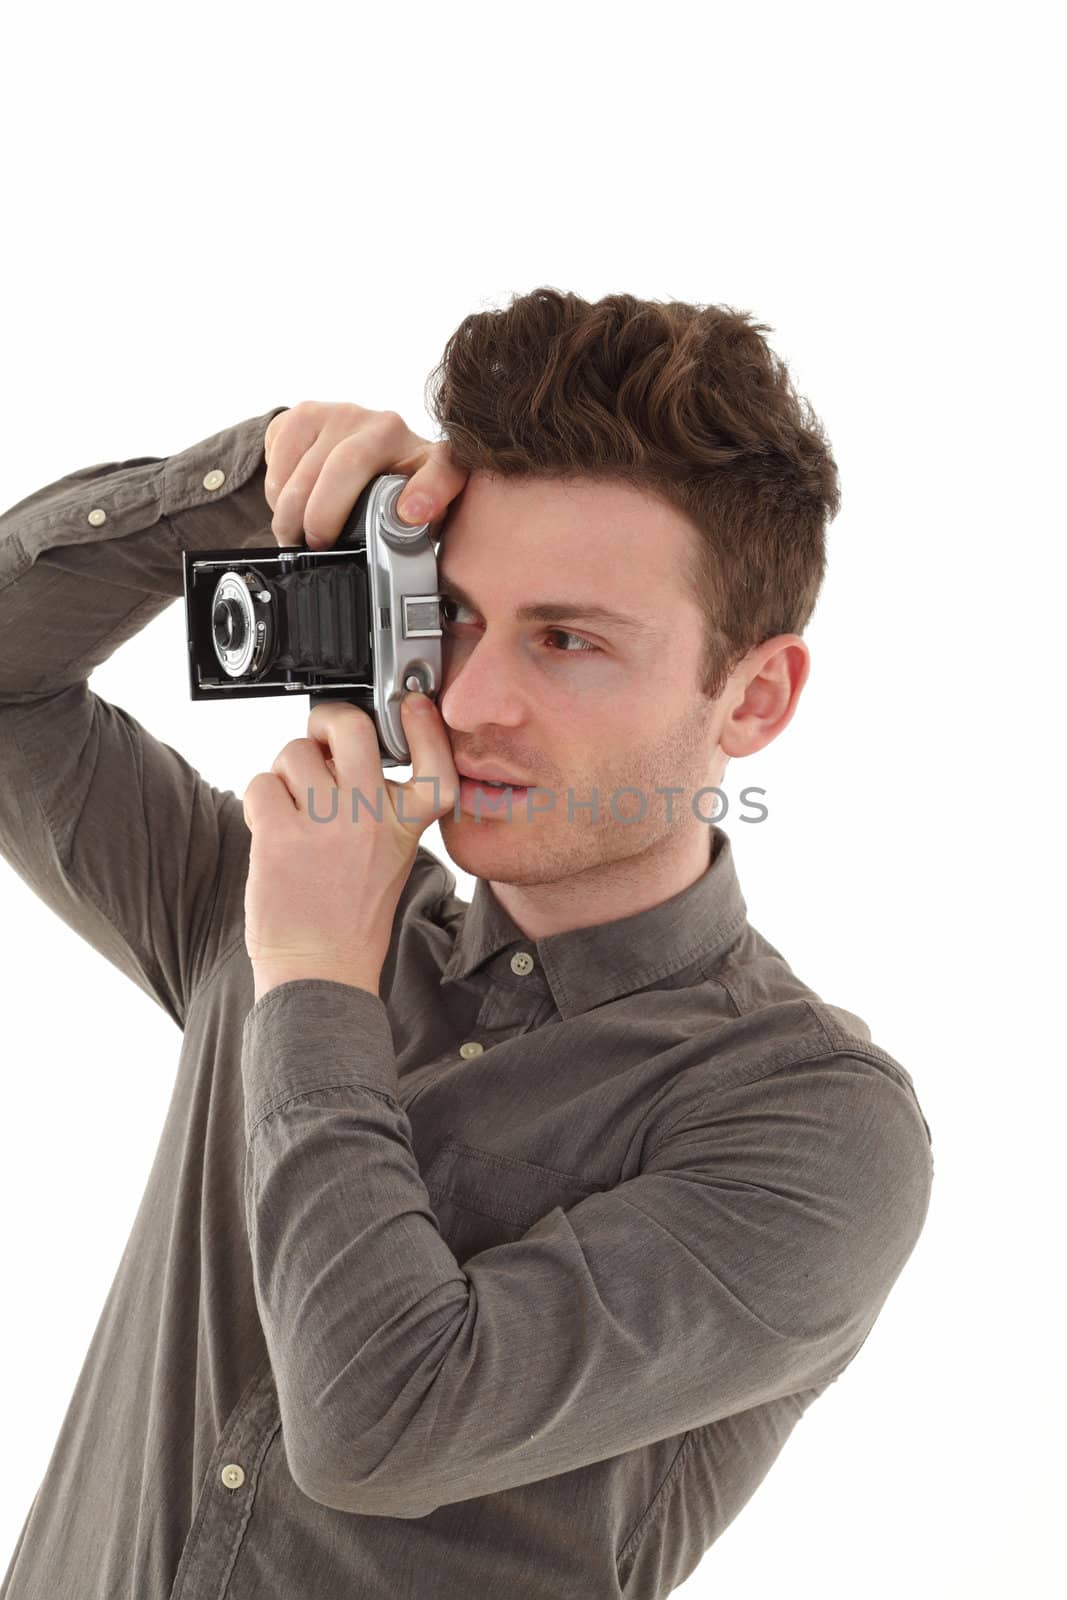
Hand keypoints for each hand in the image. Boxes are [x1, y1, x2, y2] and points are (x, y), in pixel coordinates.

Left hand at [242, 695, 458, 1001]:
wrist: (322, 968)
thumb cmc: (351, 915)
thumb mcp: (394, 855)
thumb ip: (383, 805)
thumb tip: (344, 751)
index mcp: (405, 824)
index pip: (433, 761)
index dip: (424, 725)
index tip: (411, 706)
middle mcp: (370, 817)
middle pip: (352, 728)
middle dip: (327, 721)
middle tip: (319, 738)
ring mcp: (326, 824)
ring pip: (295, 753)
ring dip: (286, 773)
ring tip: (293, 807)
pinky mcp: (281, 836)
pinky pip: (262, 783)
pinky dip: (260, 799)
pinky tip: (272, 825)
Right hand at [262, 400, 468, 547]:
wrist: (366, 457)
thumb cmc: (395, 497)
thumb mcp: (420, 522)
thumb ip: (421, 533)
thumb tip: (406, 537)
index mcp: (429, 459)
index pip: (440, 470)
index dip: (428, 491)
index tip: (411, 516)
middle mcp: (389, 427)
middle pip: (347, 465)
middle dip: (321, 515)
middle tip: (315, 545)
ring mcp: (347, 414)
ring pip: (305, 463)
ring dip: (289, 508)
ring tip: (294, 533)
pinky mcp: (309, 412)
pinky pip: (279, 451)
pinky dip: (275, 487)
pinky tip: (290, 500)